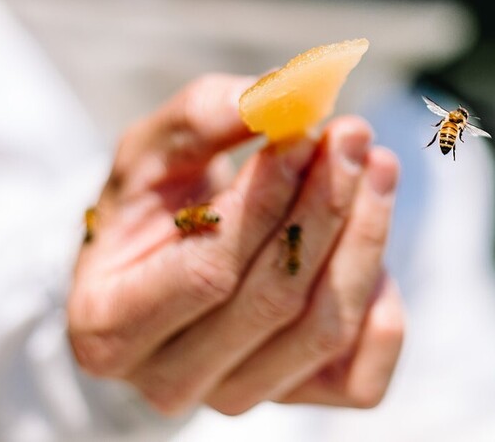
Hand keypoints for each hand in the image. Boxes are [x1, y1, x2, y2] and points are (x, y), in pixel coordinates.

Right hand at [67, 74, 403, 415]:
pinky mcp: (300, 400)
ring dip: (365, 235)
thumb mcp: (153, 151)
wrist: (167, 262)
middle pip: (275, 298)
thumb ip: (203, 115)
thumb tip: (278, 93)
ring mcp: (238, 397)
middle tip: (355, 135)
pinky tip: (371, 233)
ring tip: (379, 166)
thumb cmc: (152, 206)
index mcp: (110, 326)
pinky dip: (383, 301)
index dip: (267, 197)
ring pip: (325, 329)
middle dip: (325, 206)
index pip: (210, 268)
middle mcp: (170, 381)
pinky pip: (363, 371)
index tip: (305, 132)